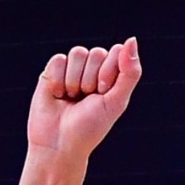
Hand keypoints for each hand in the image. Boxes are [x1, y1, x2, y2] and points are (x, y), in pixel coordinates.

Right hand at [27, 37, 141, 158]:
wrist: (59, 144)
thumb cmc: (90, 127)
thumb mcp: (116, 102)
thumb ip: (129, 73)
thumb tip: (131, 40)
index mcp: (113, 76)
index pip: (117, 52)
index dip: (110, 71)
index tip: (104, 92)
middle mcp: (93, 70)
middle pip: (97, 52)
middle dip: (92, 79)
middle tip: (86, 99)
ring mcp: (73, 69)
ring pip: (78, 53)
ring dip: (75, 81)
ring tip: (72, 98)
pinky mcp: (52, 72)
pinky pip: (58, 59)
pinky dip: (58, 80)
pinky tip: (57, 95)